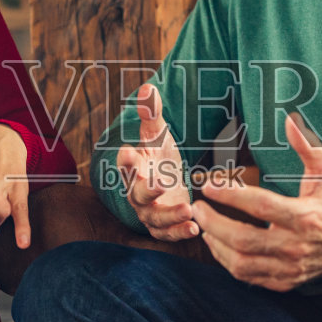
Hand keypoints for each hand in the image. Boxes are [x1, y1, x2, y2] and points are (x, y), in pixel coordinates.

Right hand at [116, 83, 199, 240]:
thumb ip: (151, 114)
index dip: (126, 158)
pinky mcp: (162, 226)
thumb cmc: (157, 156)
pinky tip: (195, 229)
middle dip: (148, 190)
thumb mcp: (158, 135)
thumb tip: (148, 87)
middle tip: (161, 183)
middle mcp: (137, 191)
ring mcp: (148, 211)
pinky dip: (179, 233)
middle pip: (137, 193)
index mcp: (134, 167)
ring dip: (170, 216)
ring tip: (189, 210)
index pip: (125, 162)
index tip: (128, 151)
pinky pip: (167, 234)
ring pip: (154, 218)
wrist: (164, 181)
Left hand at [192, 113, 321, 290]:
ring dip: (216, 245)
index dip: (231, 195)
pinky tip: (218, 245)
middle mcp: (296, 246)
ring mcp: (290, 267)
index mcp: (305, 217)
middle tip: (198, 208)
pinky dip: (228, 262)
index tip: (208, 185)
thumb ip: (307, 147)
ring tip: (204, 226)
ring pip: (242, 263)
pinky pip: (249, 276)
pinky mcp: (285, 281)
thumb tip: (289, 120)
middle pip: (243, 239)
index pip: (260, 206)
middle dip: (214, 223)